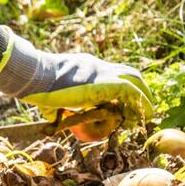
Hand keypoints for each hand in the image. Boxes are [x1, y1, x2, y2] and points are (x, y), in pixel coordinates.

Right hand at [0, 32, 152, 125]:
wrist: (36, 77)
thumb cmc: (36, 88)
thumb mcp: (48, 98)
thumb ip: (55, 107)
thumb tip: (52, 119)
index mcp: (84, 67)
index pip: (108, 73)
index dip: (119, 88)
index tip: (122, 104)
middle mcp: (96, 66)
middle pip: (126, 72)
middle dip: (138, 89)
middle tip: (140, 107)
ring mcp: (102, 71)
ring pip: (133, 78)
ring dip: (144, 95)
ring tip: (148, 113)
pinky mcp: (105, 82)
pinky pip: (131, 90)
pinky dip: (142, 101)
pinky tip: (147, 114)